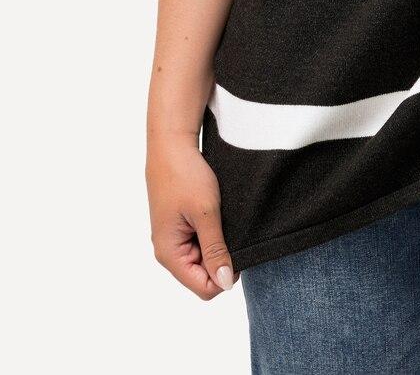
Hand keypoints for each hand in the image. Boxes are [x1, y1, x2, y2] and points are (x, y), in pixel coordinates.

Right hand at [146, 131, 237, 298]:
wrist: (171, 144)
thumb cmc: (186, 176)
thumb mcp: (206, 213)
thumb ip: (215, 250)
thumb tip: (224, 283)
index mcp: (169, 254)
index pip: (204, 288)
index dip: (225, 275)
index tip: (238, 248)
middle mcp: (168, 252)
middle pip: (203, 276)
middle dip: (221, 259)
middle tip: (230, 228)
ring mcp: (173, 239)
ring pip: (203, 259)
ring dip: (217, 244)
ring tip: (221, 218)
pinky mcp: (179, 227)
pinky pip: (199, 243)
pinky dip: (212, 233)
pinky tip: (216, 214)